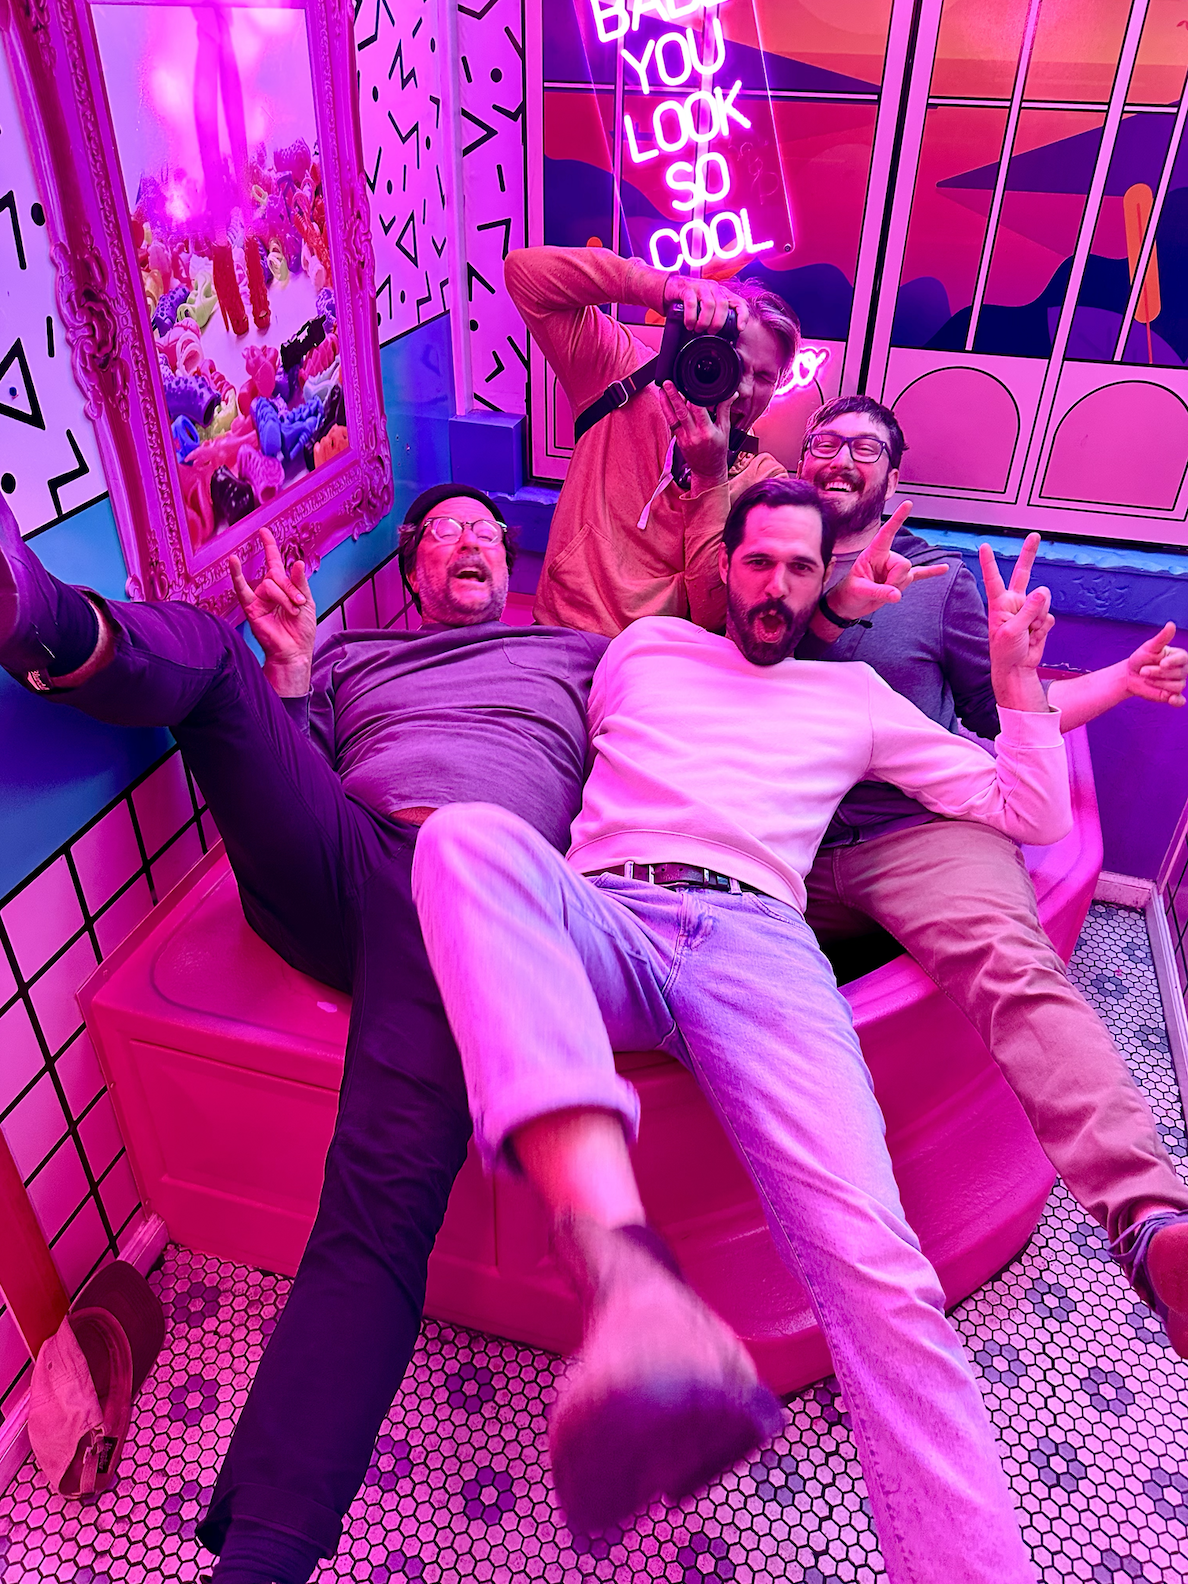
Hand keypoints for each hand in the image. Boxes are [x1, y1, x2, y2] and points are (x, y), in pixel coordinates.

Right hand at [229, 526, 315, 694]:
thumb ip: (300, 583)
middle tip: (299, 605)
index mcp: (283, 587)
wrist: (294, 651)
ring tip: (292, 612)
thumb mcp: (307, 602)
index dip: (269, 546)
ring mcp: (259, 598)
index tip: (264, 531)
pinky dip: (236, 574)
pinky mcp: (251, 608)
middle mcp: (269, 590)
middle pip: (276, 575)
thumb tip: (296, 563)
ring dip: (284, 598)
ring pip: (269, 584)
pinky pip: (241, 588)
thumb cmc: (301, 631)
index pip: (274, 561)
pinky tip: (233, 561)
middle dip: (291, 589)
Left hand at [658, 379, 730, 487]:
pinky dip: (667, 411)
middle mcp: (694, 434)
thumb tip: (731, 393)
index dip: (694, 396)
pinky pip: (671, 423)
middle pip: (682, 412)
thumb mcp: (725, 430)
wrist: (708, 471)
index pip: (699, 410)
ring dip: (666, 402)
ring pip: (673, 417)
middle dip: (675, 396)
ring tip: (662, 389)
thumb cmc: (718, 451)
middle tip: (669, 383)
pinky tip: (664, 401)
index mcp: (707, 431)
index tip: (690, 383)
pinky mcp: (678, 440)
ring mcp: (684, 438)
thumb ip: (725, 410)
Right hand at [661, 273, 748, 335]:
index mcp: (722, 293)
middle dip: (718, 322)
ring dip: (704, 321)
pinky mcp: (687, 288)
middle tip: (711, 332)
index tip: (740, 328)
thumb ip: (716, 317)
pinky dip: (690, 317)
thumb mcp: (706, 308)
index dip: (742, 315)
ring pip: (709, 304)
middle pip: (723, 305)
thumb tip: (724, 338)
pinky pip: (691, 303)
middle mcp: (714, 288)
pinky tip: (689, 324)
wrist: (671, 288)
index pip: (738, 302)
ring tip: (698, 329)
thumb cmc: (691, 300)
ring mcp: (700, 287)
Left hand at [824, 503, 947, 621]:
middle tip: (880, 590)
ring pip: (908, 575)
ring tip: (882, 592)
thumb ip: (879, 592)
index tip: (908, 503)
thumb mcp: (860, 591)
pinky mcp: (900, 579)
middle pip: (904, 564)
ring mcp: (895, 568)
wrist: (851, 604)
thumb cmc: (850, 593)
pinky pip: (919, 574)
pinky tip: (944, 569)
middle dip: (895, 580)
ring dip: (897, 587)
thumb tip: (897, 595)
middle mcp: (887, 557)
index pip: (887, 533)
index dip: (897, 519)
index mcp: (874, 552)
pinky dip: (931, 572)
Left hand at [980, 539, 1053, 710]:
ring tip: (1028, 633)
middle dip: (1029, 554)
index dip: (989, 563)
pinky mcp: (1040, 620)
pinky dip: (1044, 628)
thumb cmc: (1006, 652)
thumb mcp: (1012, 631)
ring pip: (1044, 602)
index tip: (984, 546)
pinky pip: (1049, 617)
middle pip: (1022, 574)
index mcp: (1000, 604)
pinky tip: (1034, 637)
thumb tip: (1043, 590)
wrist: (1017, 669)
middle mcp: (1014, 603)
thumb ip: (1028, 610)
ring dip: (1039, 618)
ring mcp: (1029, 610)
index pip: (994, 579)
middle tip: (1034, 535)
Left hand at [1125, 622, 1186, 706]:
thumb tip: (1171, 625)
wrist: (1130, 674)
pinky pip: (1179, 701)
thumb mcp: (1149, 647)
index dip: (1173, 662)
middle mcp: (1182, 670)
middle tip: (1143, 671)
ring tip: (1146, 678)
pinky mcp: (1171, 696)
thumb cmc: (1141, 658)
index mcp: (1179, 657)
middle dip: (1158, 673)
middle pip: (1178, 674)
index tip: (1161, 663)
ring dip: (1159, 683)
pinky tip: (1170, 699)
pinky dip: (1177, 701)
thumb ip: (1161, 638)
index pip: (1183, 659)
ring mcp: (1177, 683)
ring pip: (1176, 686)